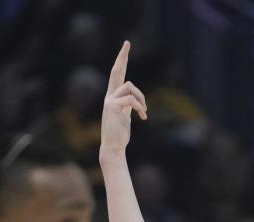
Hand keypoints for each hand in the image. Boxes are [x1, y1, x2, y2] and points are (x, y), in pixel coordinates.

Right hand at [101, 41, 147, 157]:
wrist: (113, 147)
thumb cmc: (119, 134)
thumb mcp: (126, 117)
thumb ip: (129, 106)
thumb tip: (135, 100)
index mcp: (113, 97)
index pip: (117, 75)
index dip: (121, 62)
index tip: (126, 48)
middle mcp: (109, 96)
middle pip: (116, 72)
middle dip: (122, 57)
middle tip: (127, 43)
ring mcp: (109, 100)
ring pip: (130, 87)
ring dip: (141, 99)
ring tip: (144, 112)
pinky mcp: (111, 106)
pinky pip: (131, 99)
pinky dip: (140, 107)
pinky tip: (143, 117)